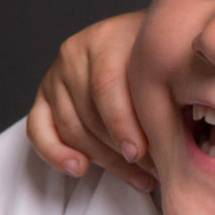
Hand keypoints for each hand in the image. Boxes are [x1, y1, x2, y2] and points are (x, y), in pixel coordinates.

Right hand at [27, 11, 153, 191]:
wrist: (146, 41)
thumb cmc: (162, 58)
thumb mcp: (170, 64)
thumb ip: (168, 92)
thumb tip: (176, 142)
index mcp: (108, 37)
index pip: (106, 86)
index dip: (122, 124)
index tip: (141, 154)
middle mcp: (76, 52)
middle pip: (90, 112)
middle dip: (121, 150)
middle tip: (152, 172)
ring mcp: (57, 74)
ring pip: (71, 127)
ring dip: (104, 159)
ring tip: (138, 177)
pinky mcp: (44, 95)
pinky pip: (38, 130)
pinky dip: (55, 153)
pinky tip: (80, 168)